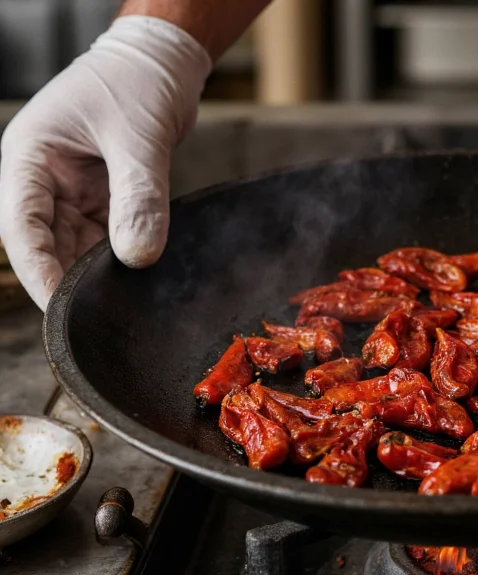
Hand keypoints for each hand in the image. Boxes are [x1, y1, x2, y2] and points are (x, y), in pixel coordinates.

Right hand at [0, 16, 209, 309]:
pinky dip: (121, 256)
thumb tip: (138, 256)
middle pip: (47, 244)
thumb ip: (139, 196)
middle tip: (100, 315)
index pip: (21, 226)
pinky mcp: (103, 198)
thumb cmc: (137, 82)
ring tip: (123, 300)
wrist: (164, 64)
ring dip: (98, 271)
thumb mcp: (138, 138)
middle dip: (71, 279)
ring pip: (77, 246)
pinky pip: (106, 237)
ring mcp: (73, 191)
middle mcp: (44, 180)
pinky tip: (138, 276)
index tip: (61, 308)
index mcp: (29, 158)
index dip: (38, 270)